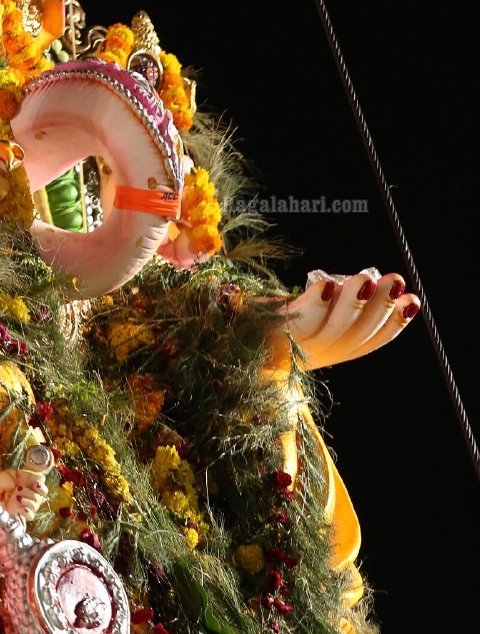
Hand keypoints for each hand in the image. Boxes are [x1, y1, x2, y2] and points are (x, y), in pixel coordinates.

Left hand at [264, 268, 419, 371]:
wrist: (221, 337)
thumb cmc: (267, 321)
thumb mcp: (311, 316)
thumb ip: (339, 305)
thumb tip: (373, 283)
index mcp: (331, 351)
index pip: (369, 342)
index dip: (394, 324)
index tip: (412, 301)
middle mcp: (316, 355)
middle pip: (355, 337)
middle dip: (380, 308)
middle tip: (394, 280)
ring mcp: (295, 347)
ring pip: (332, 330)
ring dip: (352, 302)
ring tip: (365, 278)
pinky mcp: (272, 333)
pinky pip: (298, 322)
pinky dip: (315, 304)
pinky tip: (327, 285)